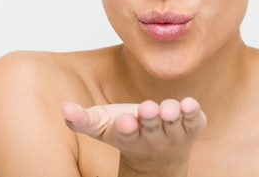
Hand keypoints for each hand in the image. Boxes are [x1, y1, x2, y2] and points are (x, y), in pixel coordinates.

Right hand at [62, 98, 206, 174]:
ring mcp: (173, 134)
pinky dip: (193, 113)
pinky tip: (189, 103)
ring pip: (173, 124)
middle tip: (148, 109)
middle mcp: (152, 138)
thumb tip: (64, 109)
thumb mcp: (101, 126)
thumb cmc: (127, 131)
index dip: (126, 128)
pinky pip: (194, 121)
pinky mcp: (192, 126)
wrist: (158, 155)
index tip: (124, 122)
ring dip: (172, 115)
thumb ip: (82, 120)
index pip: (126, 134)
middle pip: (151, 128)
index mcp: (128, 137)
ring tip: (169, 108)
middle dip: (149, 118)